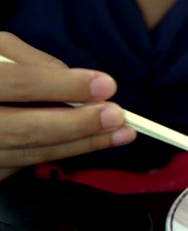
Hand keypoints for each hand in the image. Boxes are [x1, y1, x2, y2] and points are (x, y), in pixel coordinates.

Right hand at [0, 32, 135, 179]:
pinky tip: (89, 143)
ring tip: (120, 134)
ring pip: (32, 153)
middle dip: (79, 125)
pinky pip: (27, 165)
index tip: (107, 86)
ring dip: (82, 145)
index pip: (22, 85)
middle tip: (118, 117)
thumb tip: (80, 83)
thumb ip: (33, 62)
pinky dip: (62, 153)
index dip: (64, 86)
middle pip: (28, 129)